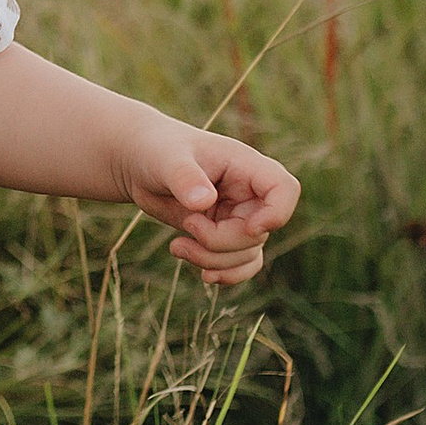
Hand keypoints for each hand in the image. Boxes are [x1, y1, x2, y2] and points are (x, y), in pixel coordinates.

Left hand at [119, 120, 299, 282]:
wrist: (141, 163)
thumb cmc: (157, 150)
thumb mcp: (167, 160)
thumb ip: (185, 178)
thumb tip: (203, 202)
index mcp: (245, 166)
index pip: (284, 189)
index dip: (277, 214)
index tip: (248, 227)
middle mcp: (249, 193)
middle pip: (259, 233)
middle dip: (220, 242)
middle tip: (187, 225)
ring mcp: (239, 216)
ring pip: (247, 254)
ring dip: (212, 261)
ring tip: (177, 247)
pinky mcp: (225, 235)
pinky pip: (241, 265)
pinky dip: (224, 274)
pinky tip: (201, 274)